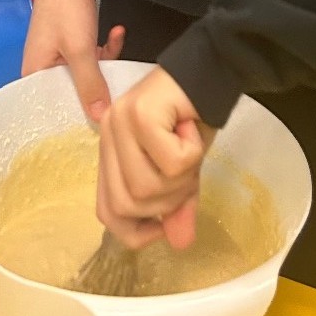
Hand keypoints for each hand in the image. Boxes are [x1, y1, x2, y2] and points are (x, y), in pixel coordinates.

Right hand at [21, 0, 124, 122]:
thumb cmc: (64, 8)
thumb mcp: (79, 49)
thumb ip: (90, 83)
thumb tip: (99, 116)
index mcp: (35, 76)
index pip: (53, 108)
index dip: (75, 117)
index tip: (98, 125)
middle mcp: (45, 70)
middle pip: (73, 94)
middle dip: (96, 92)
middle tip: (119, 94)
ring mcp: (61, 57)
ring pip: (88, 75)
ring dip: (106, 64)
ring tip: (120, 56)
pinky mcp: (75, 46)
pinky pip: (93, 57)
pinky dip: (107, 48)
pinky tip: (117, 33)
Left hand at [97, 67, 217, 250]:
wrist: (209, 71)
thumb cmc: (192, 119)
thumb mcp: (183, 171)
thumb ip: (176, 205)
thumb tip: (180, 244)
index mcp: (110, 153)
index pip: (107, 211)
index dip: (135, 231)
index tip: (164, 225)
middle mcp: (107, 137)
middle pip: (127, 204)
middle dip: (167, 203)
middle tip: (187, 174)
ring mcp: (119, 123)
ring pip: (148, 187)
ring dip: (181, 178)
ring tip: (191, 148)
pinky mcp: (140, 114)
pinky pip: (171, 162)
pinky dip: (192, 152)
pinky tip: (191, 127)